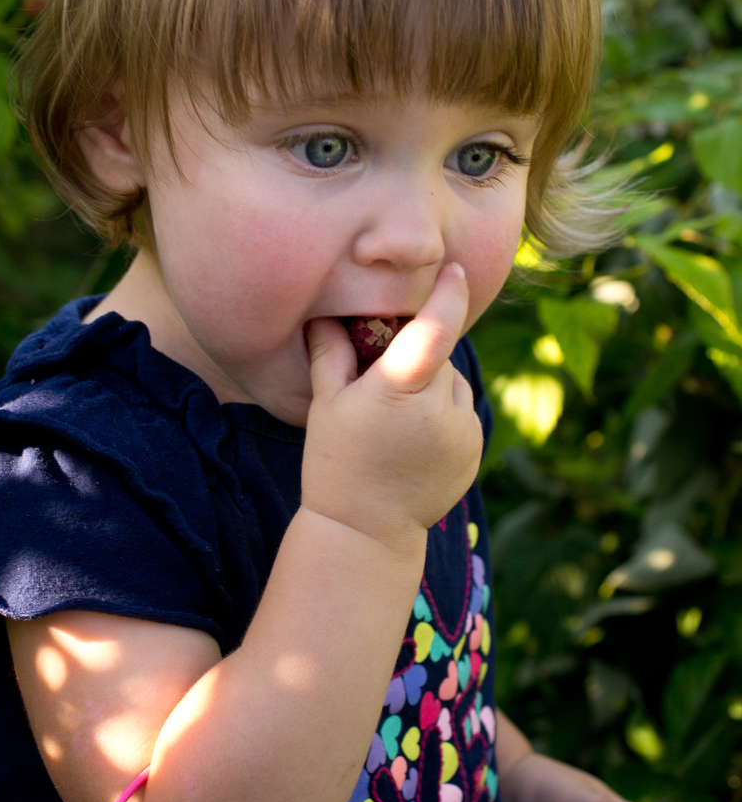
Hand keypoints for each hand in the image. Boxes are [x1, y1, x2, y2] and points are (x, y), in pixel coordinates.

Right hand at [301, 263, 482, 548]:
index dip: (448, 294)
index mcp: (399, 391)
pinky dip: (445, 413)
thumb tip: (328, 312)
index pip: (436, 328)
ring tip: (398, 420)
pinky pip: (463, 412)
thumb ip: (331, 352)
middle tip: (387, 378)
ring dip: (434, 385)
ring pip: (455, 383)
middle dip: (420, 353)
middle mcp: (440, 410)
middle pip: (441, 355)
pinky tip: (414, 440)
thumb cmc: (335, 462)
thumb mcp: (325, 405)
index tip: (453, 270)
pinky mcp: (475, 450)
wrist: (365, 531)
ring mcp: (463, 433)